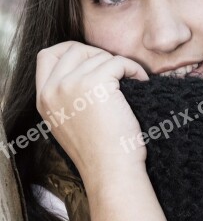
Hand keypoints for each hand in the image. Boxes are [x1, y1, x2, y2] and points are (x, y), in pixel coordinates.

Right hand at [36, 41, 149, 178]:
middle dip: (98, 55)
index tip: (93, 61)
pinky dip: (134, 68)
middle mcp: (52, 90)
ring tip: (133, 83)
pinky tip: (141, 82)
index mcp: (43, 100)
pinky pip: (118, 61)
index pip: (47, 57)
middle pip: (72, 49)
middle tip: (117, 72)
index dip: (71, 52)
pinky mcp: (94, 84)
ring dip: (120, 65)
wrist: (112, 171)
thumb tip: (88, 70)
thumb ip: (68, 98)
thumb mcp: (70, 123)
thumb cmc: (101, 153)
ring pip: (98, 56)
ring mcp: (71, 85)